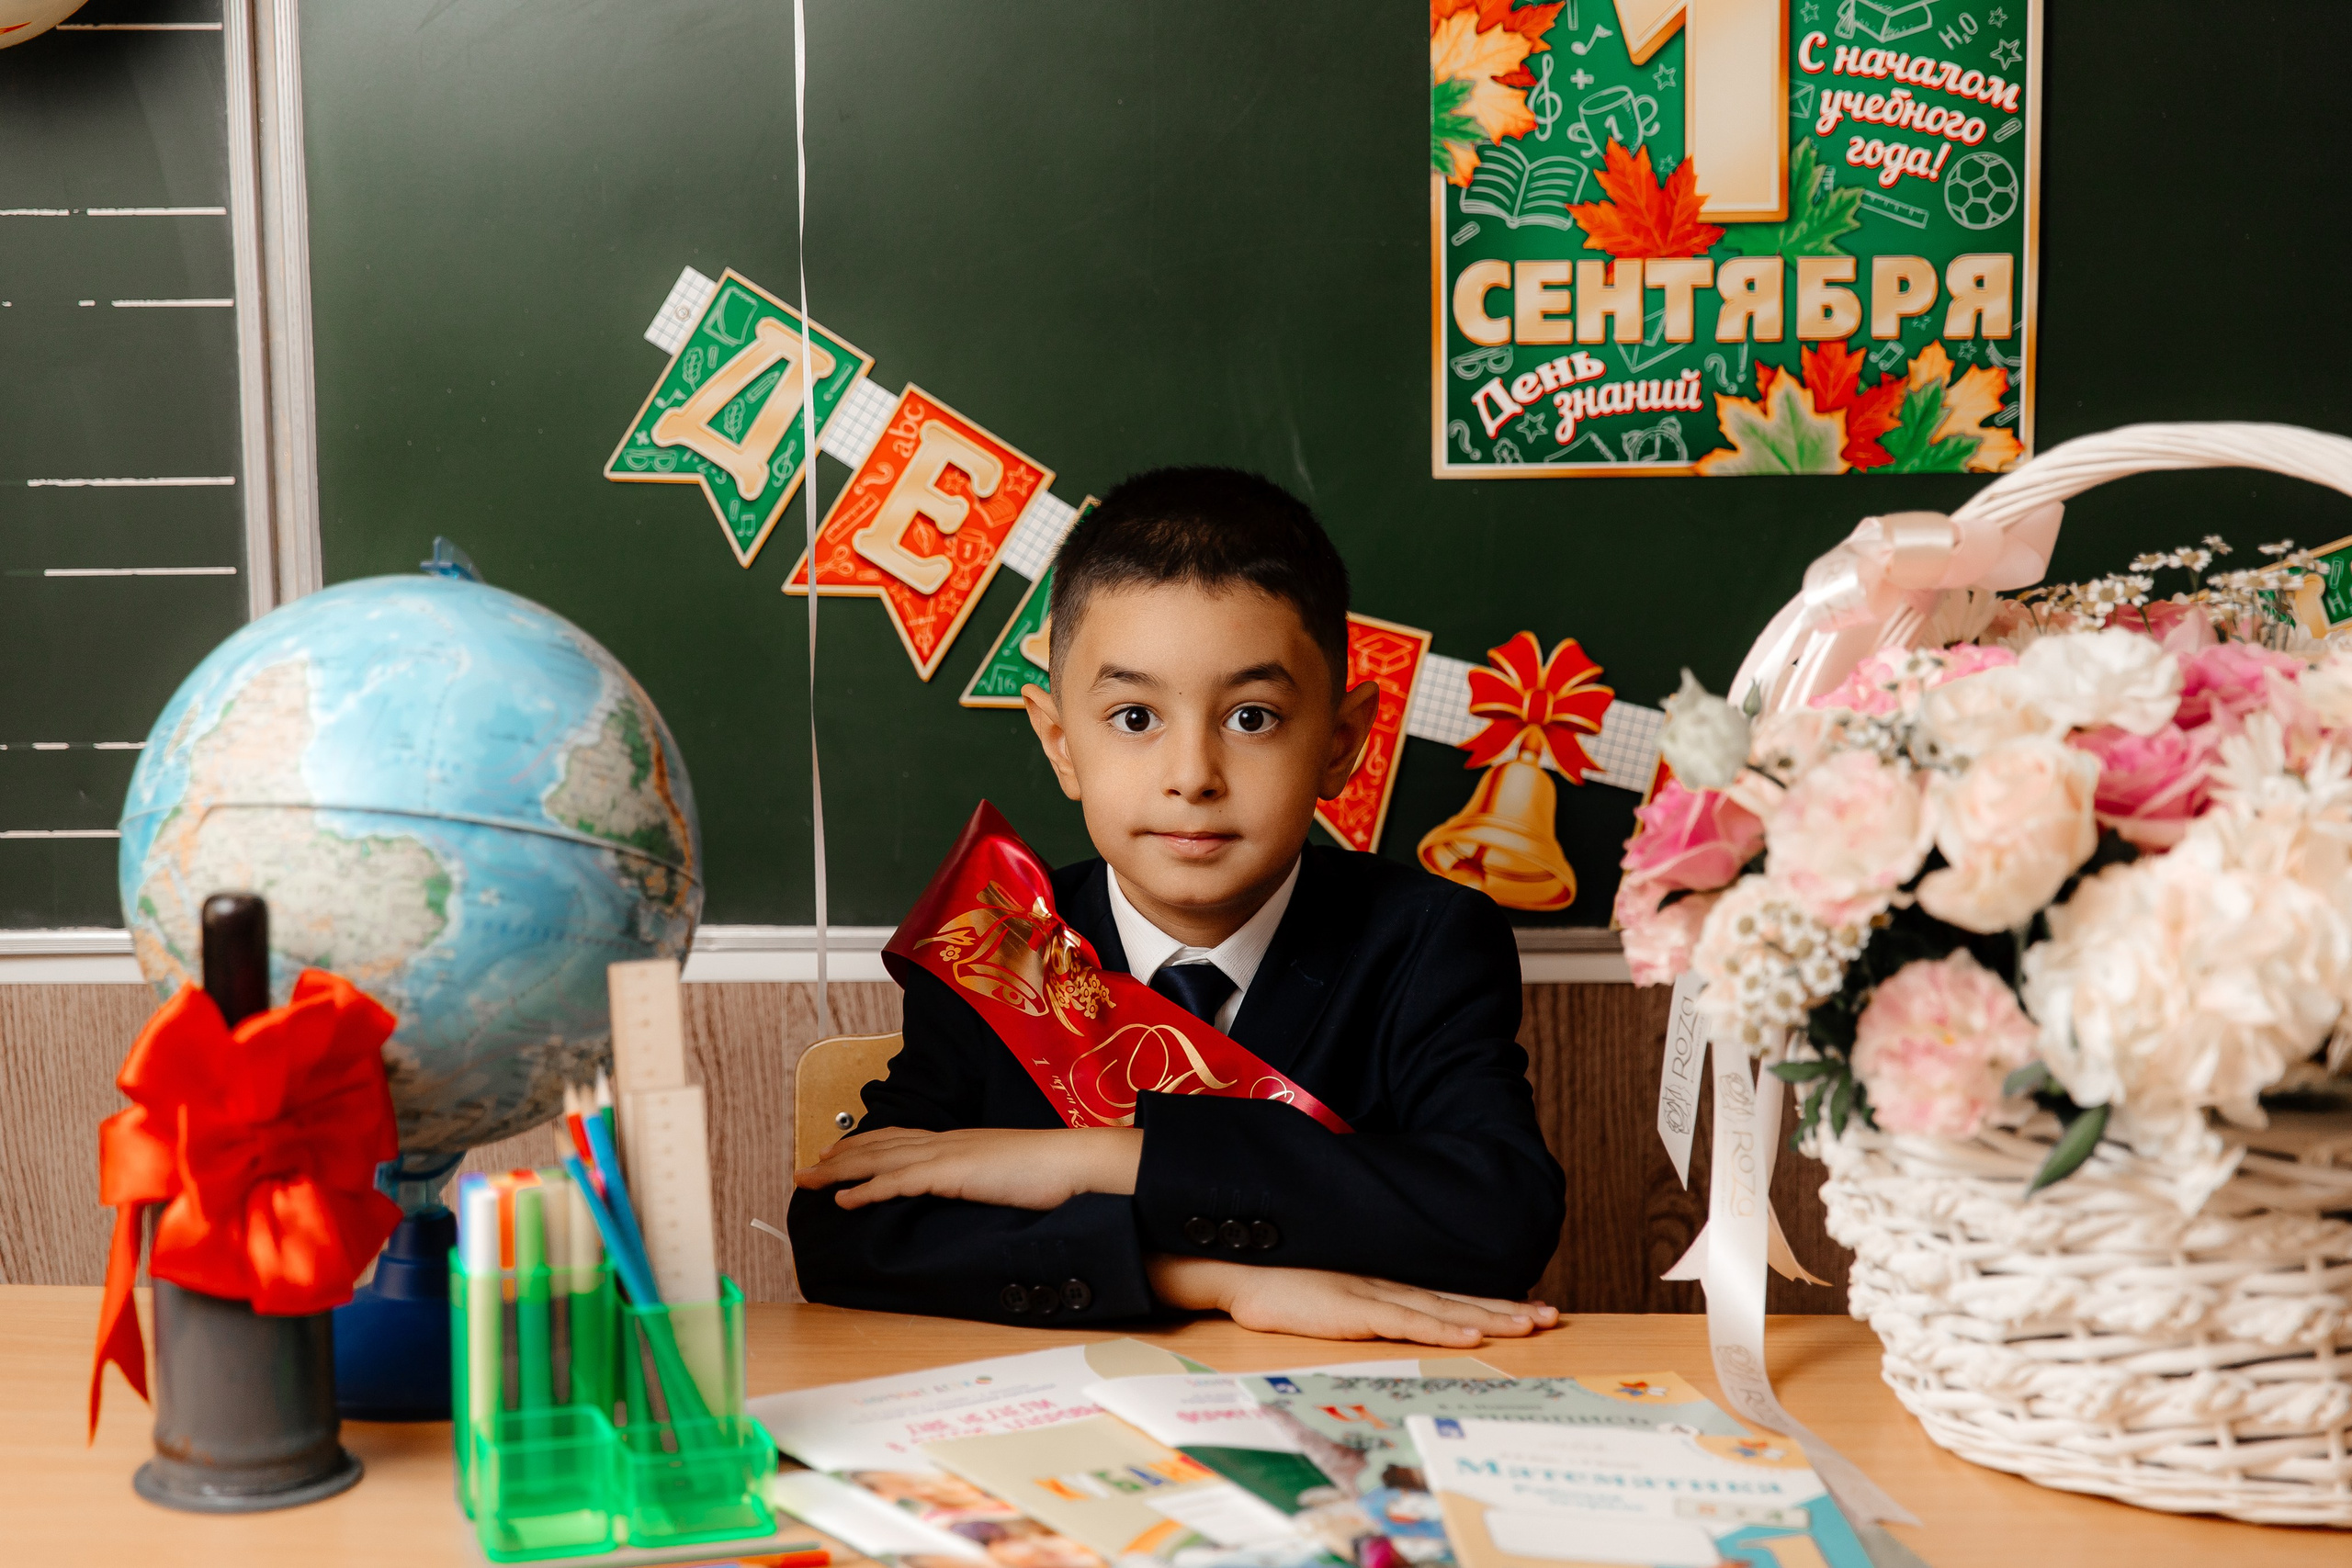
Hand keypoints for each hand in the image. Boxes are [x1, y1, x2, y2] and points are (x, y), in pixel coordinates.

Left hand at [794, 1126, 1143, 1210]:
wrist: (1076, 1163)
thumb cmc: (1053, 1173)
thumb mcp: (1007, 1174)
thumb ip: (983, 1179)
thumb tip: (973, 1191)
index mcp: (960, 1142)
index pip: (901, 1139)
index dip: (866, 1145)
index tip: (839, 1153)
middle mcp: (947, 1142)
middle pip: (879, 1146)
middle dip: (839, 1158)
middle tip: (807, 1169)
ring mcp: (948, 1156)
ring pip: (879, 1160)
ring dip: (838, 1173)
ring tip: (808, 1182)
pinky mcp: (953, 1174)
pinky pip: (899, 1183)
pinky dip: (867, 1191)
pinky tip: (844, 1201)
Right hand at [1146, 1255, 1559, 1346]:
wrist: (1235, 1264)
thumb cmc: (1271, 1281)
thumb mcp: (1324, 1294)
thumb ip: (1355, 1302)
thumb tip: (1377, 1313)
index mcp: (1380, 1283)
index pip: (1446, 1295)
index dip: (1489, 1301)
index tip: (1527, 1306)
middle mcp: (1386, 1286)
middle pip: (1458, 1300)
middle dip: (1507, 1309)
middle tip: (1550, 1316)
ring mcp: (1373, 1295)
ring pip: (1446, 1310)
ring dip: (1492, 1318)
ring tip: (1533, 1323)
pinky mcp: (1354, 1310)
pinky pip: (1408, 1323)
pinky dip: (1445, 1330)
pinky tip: (1474, 1335)